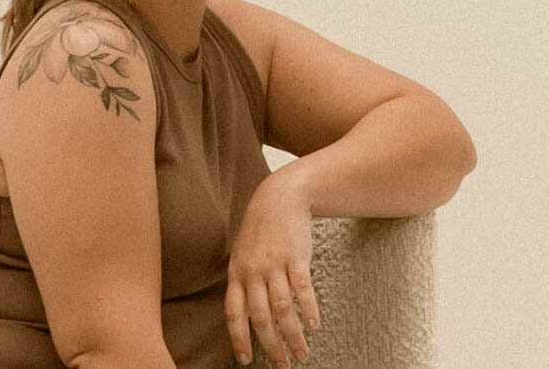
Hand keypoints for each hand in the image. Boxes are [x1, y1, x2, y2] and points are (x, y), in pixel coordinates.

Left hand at [225, 173, 319, 366]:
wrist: (279, 197)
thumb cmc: (260, 229)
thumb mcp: (242, 253)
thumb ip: (243, 282)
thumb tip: (244, 318)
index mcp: (237, 273)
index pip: (234, 314)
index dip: (239, 339)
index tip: (247, 361)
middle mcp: (254, 271)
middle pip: (261, 318)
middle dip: (272, 347)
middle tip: (282, 366)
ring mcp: (275, 264)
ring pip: (283, 309)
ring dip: (293, 336)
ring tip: (302, 354)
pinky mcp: (296, 257)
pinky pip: (302, 289)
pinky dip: (308, 310)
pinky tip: (314, 325)